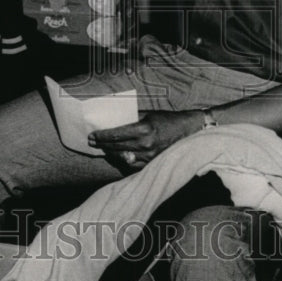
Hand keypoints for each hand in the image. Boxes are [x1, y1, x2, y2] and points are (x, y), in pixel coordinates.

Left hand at [88, 110, 204, 169]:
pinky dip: (123, 161)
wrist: (189, 132)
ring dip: (110, 154)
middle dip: (102, 145)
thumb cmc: (169, 120)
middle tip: (92, 142)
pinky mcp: (153, 164)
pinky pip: (133, 165)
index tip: (92, 135)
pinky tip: (117, 157)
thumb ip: (133, 119)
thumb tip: (116, 121)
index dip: (102, 136)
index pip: (116, 134)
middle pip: (117, 147)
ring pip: (123, 158)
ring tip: (103, 149)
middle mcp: (145, 145)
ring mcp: (149, 157)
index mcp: (144, 130)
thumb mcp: (149, 115)